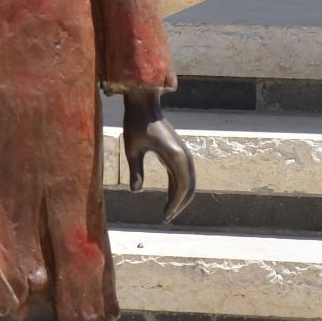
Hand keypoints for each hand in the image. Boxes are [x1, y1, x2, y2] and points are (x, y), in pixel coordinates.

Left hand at [121, 88, 194, 223]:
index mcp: (175, 154)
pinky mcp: (177, 151)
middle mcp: (183, 154)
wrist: (144, 102)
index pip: (182, 186)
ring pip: (188, 180)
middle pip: (190, 186)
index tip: (164, 217)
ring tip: (168, 212)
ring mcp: (182, 152)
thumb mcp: (132, 147)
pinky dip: (177, 187)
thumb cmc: (135, 123)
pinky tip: (169, 197)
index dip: (175, 204)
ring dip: (181, 196)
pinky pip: (182, 173)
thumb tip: (135, 191)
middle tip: (166, 218)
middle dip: (180, 204)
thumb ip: (135, 169)